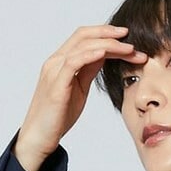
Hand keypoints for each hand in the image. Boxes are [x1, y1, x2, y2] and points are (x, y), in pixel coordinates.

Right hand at [13, 24, 146, 170]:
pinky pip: (74, 63)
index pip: (83, 37)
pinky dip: (90, 55)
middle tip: (131, 38)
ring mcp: (55, 71)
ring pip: (82, 46)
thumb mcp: (79, 88)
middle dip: (110, 34)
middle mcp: (56, 61)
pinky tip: (105, 53)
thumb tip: (103, 56)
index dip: (104, 33)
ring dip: (109, 46)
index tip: (126, 37)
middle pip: (84, 35)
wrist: (39, 137)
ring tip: (129, 50)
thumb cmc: (57, 116)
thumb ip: (88, 70)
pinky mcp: (56, 85)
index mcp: (61, 61)